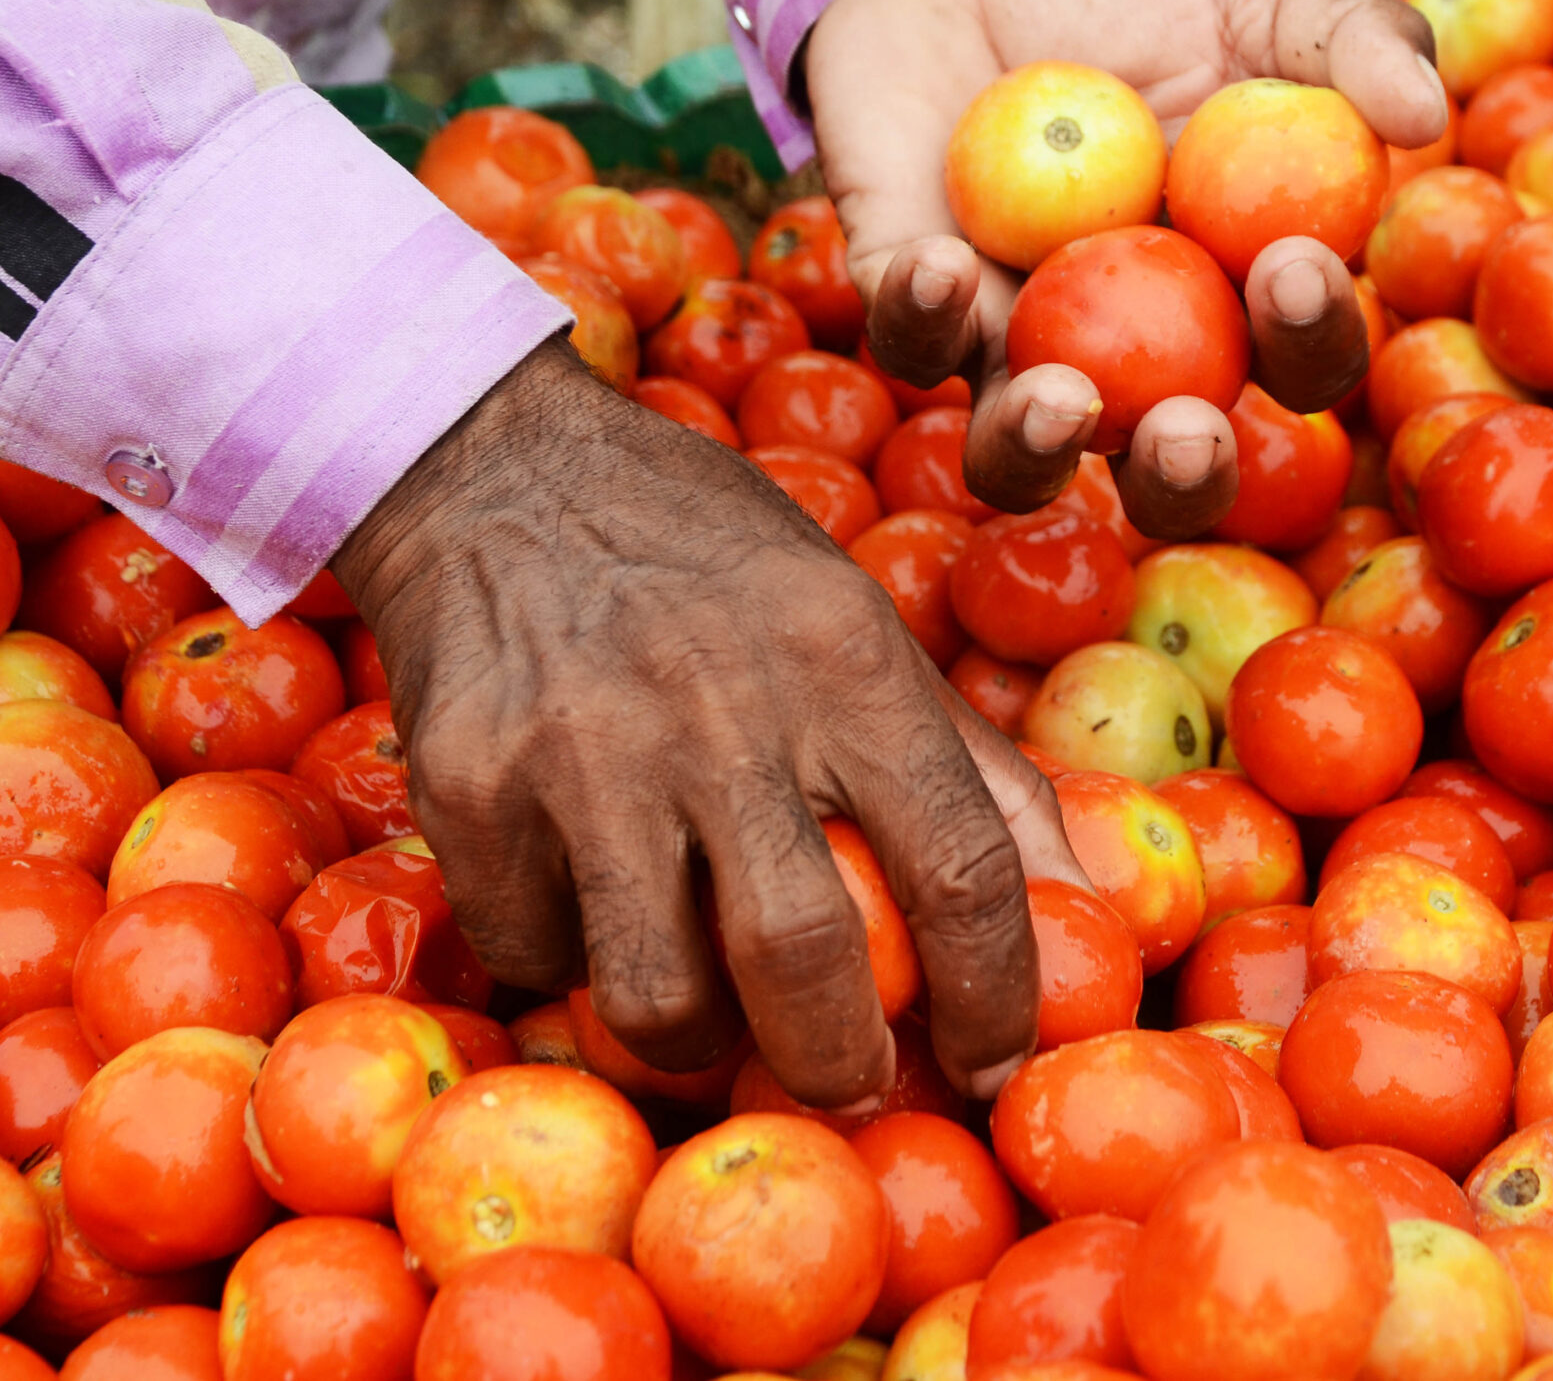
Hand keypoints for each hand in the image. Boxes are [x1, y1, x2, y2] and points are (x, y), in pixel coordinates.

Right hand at [332, 339, 1089, 1105]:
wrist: (496, 470)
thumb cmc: (708, 561)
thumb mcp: (856, 617)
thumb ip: (967, 763)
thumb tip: (1083, 901)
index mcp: (844, 661)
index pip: (960, 867)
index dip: (996, 998)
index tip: (991, 1065)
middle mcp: (718, 706)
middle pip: (803, 959)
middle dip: (837, 1065)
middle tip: (846, 1082)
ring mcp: (581, 751)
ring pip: (655, 992)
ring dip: (696, 1043)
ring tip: (712, 1015)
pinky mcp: (469, 788)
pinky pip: (537, 953)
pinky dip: (576, 965)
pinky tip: (593, 906)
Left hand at [807, 0, 1447, 537]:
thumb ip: (1350, 38)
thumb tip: (1424, 115)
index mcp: (1236, 296)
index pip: (1297, 360)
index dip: (1310, 340)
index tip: (1294, 267)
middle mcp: (1131, 354)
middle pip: (1168, 464)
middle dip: (1185, 474)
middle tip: (1189, 429)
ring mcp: (1012, 343)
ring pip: (1020, 456)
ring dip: (1038, 451)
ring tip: (1059, 402)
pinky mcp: (906, 308)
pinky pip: (912, 344)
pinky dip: (923, 314)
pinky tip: (940, 262)